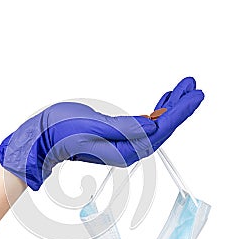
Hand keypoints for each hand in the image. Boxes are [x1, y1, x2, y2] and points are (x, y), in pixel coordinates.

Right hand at [0, 77, 203, 190]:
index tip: (195, 96)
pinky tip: (163, 102)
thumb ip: (123, 128)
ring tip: (183, 89)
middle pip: (161, 130)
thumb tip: (153, 126)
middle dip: (179, 108)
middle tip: (193, 86)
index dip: (179, 114)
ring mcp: (122, 144)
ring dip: (169, 108)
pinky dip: (155, 111)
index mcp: (123, 151)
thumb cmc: (61, 130)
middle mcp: (126, 150)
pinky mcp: (117, 136)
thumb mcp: (90, 126)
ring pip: (154, 126)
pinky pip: (143, 124)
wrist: (43, 135)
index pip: (158, 132)